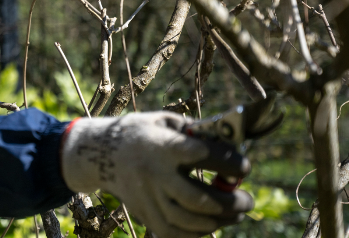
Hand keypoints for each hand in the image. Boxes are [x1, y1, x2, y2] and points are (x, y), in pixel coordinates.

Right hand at [61, 112, 253, 237]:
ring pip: (188, 220)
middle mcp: (154, 175)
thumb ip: (195, 130)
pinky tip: (210, 224)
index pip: (202, 155)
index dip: (228, 162)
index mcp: (162, 146)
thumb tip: (230, 140)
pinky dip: (196, 233)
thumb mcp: (164, 121)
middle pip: (198, 198)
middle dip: (230, 203)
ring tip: (235, 214)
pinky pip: (173, 233)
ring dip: (218, 221)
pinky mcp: (144, 214)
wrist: (100, 154)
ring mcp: (148, 198)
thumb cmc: (140, 133)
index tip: (244, 167)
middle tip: (248, 201)